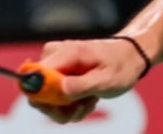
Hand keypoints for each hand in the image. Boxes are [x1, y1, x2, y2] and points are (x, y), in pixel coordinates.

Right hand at [27, 38, 149, 123]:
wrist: (131, 57)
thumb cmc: (121, 65)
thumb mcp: (106, 80)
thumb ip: (82, 85)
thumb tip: (60, 89)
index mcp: (63, 54)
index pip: (32, 76)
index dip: (42, 98)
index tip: (64, 106)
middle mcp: (53, 57)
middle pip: (37, 94)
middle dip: (60, 109)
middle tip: (84, 106)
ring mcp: (54, 66)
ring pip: (47, 101)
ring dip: (70, 108)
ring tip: (92, 100)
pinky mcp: (58, 75)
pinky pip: (55, 99)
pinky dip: (72, 105)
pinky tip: (89, 98)